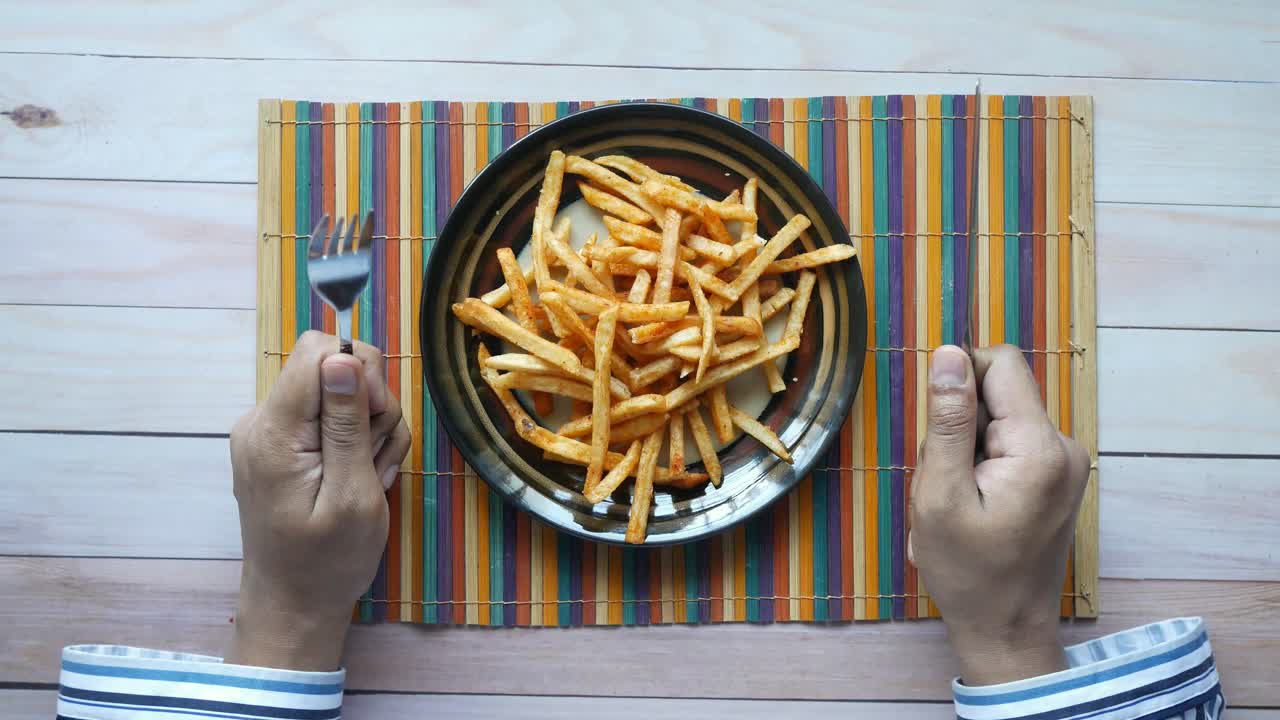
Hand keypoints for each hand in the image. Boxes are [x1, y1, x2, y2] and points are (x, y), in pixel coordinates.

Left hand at [226, 331, 410, 670]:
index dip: (361, 374)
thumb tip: (344, 359)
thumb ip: (346, 424)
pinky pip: (330, 417)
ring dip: (370, 429)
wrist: (295, 604)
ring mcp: (271, 431)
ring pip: (340, 392)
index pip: (318, 351)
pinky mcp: (284, 443)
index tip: (375, 422)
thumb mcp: (352, 494)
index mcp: (274, 431)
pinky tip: (359, 478)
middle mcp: (263, 420)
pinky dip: (356, 441)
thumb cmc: (328, 561)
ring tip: (369, 478)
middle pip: (333, 368)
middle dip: (371, 406)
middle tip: (376, 459)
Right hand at [909, 345, 1089, 685]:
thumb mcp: (940, 493)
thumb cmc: (968, 573)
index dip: (958, 378)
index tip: (935, 430)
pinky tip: (972, 504)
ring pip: (999, 419)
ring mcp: (1066, 464)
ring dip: (966, 449)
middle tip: (943, 481)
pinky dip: (982, 465)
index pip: (1000, 364)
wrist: (1006, 630)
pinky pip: (1011, 444)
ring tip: (957, 499)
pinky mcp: (1058, 477)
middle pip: (998, 394)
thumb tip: (948, 353)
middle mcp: (1065, 447)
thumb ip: (948, 420)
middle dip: (958, 425)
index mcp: (1040, 448)